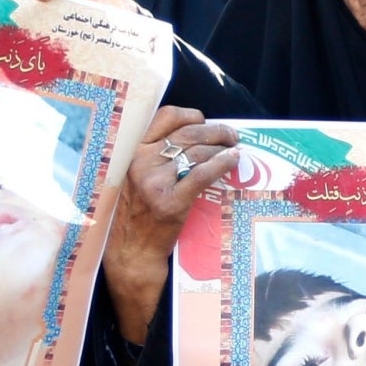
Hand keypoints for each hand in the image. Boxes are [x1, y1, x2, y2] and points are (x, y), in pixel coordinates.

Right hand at [105, 107, 237, 341]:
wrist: (130, 250)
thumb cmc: (137, 212)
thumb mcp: (136, 175)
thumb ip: (154, 155)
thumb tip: (194, 137)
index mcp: (132, 151)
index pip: (164, 117)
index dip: (190, 115)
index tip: (204, 120)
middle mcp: (142, 161)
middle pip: (188, 134)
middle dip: (216, 131)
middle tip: (231, 135)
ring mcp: (156, 181)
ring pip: (198, 152)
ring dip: (222, 147)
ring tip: (235, 149)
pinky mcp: (172, 201)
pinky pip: (203, 174)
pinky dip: (222, 164)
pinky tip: (233, 161)